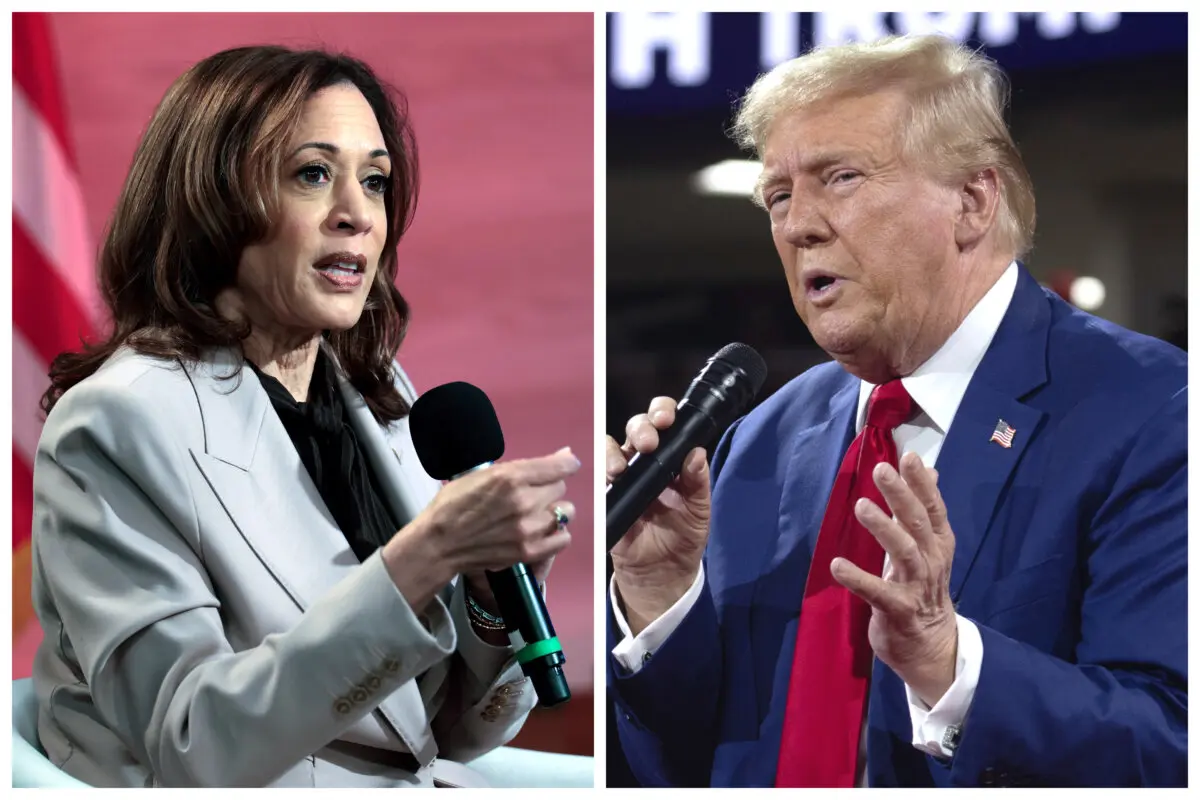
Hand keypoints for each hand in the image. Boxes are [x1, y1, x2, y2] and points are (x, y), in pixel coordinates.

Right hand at [382, 448, 579, 612]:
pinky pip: (563, 538)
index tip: (564, 465)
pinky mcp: (529, 550)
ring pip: (565, 512)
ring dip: (553, 510)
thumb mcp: (483, 473)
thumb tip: (563, 455)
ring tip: (536, 513)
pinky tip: (542, 531)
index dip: (566, 464)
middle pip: (560, 488)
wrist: (439, 543)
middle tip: (531, 493)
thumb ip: (522, 467)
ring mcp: (529, 528)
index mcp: (511, 476)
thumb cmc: (455, 505)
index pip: (562, 466)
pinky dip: (556, 533)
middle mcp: (524, 501)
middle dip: (548, 488)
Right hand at [607, 397, 710, 634]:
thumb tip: (697, 452)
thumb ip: (698, 482)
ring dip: (613, 451)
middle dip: (640, 427)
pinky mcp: (607, 498)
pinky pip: (597, 480)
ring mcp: (623, 478)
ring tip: (620, 468)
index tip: (666, 419)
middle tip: (648, 443)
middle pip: (635, 427)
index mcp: (670, 458)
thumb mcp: (699, 510)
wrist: (663, 575)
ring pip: (611, 447)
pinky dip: (600, 476)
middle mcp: (645, 462)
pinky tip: (608, 482)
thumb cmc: (683, 538)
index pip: (664, 423)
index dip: (662, 412)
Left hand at [831, 451, 957, 705]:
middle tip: (882, 469)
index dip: (922, 483)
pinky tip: (836, 565)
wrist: (932, 648)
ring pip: (903, 552)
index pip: (932, 508)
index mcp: (938, 544)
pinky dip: (858, 578)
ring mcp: (916, 587)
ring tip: (861, 506)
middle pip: (918, 523)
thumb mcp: (929, 548)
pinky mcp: (898, 611)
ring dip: (883, 528)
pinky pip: (877, 593)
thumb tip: (930, 472)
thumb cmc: (923, 590)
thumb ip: (923, 510)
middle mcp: (931, 562)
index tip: (908, 456)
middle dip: (901, 494)